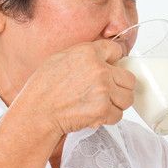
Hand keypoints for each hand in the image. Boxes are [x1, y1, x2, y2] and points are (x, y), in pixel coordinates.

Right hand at [20, 39, 135, 135]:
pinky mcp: (103, 109)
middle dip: (120, 86)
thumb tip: (103, 59)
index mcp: (88, 52)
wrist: (37, 112)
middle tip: (108, 93)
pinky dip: (108, 118)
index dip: (114, 62)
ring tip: (101, 105)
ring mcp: (103, 90)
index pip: (117, 50)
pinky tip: (95, 115)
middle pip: (129, 78)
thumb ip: (86, 56)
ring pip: (127, 98)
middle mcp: (99, 69)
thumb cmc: (43, 88)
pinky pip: (118, 114)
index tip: (111, 69)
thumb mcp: (61, 58)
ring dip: (116, 103)